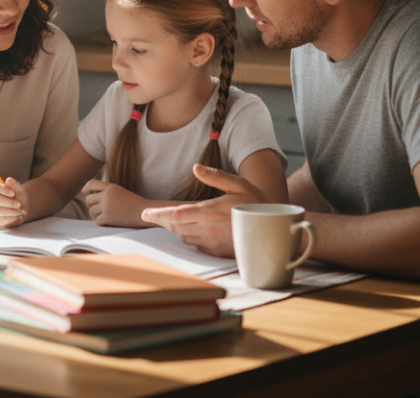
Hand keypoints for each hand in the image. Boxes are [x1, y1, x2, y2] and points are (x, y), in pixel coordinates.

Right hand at [0, 177, 28, 227]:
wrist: (22, 210)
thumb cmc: (19, 197)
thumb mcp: (19, 190)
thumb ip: (14, 185)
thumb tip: (8, 180)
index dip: (2, 189)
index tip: (13, 194)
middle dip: (7, 202)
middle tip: (19, 204)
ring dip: (10, 211)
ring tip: (19, 211)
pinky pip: (0, 219)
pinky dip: (10, 218)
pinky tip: (16, 216)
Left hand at [82, 179, 151, 227]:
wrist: (144, 212)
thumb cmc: (132, 203)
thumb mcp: (119, 191)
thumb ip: (106, 191)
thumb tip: (87, 195)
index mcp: (110, 187)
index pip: (91, 184)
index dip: (86, 189)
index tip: (86, 192)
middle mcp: (107, 195)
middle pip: (88, 200)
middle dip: (91, 206)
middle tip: (99, 210)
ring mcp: (106, 206)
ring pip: (91, 211)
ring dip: (97, 215)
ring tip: (107, 216)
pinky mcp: (108, 217)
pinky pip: (98, 221)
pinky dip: (103, 223)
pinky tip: (111, 222)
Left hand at [141, 164, 262, 256]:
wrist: (275, 232)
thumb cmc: (257, 204)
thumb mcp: (239, 184)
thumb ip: (215, 176)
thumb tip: (196, 167)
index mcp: (209, 213)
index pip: (176, 215)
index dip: (158, 215)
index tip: (144, 214)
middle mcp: (208, 230)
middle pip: (176, 227)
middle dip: (164, 221)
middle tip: (154, 215)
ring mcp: (212, 244)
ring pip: (185, 237)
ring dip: (178, 228)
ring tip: (176, 219)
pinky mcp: (218, 252)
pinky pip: (197, 245)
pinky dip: (192, 237)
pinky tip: (198, 229)